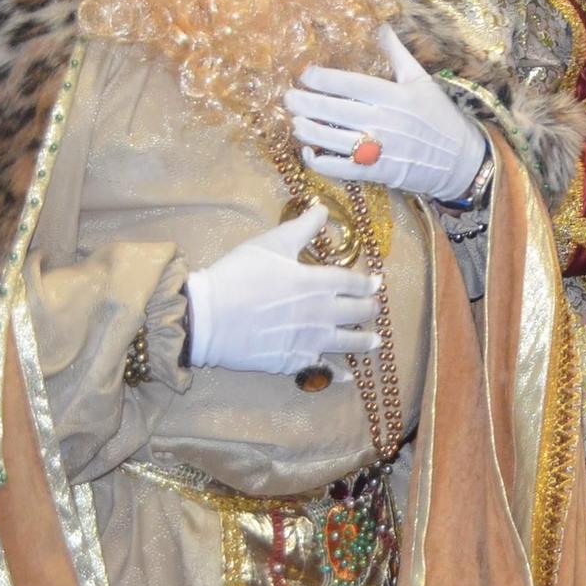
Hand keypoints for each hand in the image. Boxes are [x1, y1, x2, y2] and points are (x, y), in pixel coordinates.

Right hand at [184, 205, 378, 374]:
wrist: (208, 317)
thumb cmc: (239, 275)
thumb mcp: (272, 243)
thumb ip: (302, 227)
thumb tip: (322, 208)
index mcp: (319, 282)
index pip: (354, 283)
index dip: (368, 283)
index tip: (376, 284)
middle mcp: (322, 313)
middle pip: (358, 313)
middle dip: (370, 310)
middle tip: (375, 309)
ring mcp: (309, 340)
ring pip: (348, 343)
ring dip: (364, 342)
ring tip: (375, 341)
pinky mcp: (292, 362)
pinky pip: (323, 371)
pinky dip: (338, 374)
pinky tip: (347, 376)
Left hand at [287, 25, 487, 202]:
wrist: (460, 160)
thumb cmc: (440, 117)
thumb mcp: (423, 80)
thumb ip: (397, 55)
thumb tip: (381, 26)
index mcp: (396, 95)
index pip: (352, 84)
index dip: (323, 78)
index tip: (306, 74)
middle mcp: (385, 121)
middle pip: (335, 111)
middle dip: (305, 103)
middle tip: (288, 97)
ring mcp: (380, 149)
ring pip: (333, 140)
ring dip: (308, 131)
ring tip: (295, 122)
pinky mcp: (377, 172)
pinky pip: (341, 169)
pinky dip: (320, 163)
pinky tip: (309, 154)